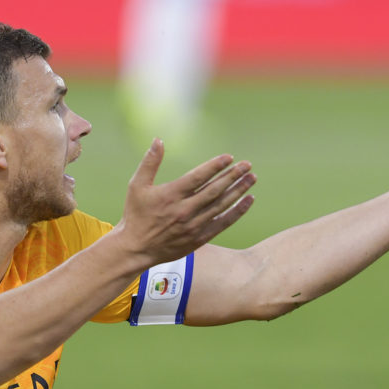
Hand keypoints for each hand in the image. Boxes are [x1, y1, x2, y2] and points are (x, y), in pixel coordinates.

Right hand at [118, 138, 255, 264]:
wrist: (136, 249)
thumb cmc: (136, 215)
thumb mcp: (136, 186)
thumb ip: (150, 162)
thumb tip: (158, 139)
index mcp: (170, 195)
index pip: (198, 177)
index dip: (215, 166)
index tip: (229, 158)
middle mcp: (184, 210)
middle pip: (214, 190)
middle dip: (233, 176)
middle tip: (247, 165)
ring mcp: (193, 225)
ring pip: (221, 205)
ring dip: (239, 190)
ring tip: (252, 178)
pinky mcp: (199, 238)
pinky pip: (223, 223)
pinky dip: (237, 212)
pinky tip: (248, 200)